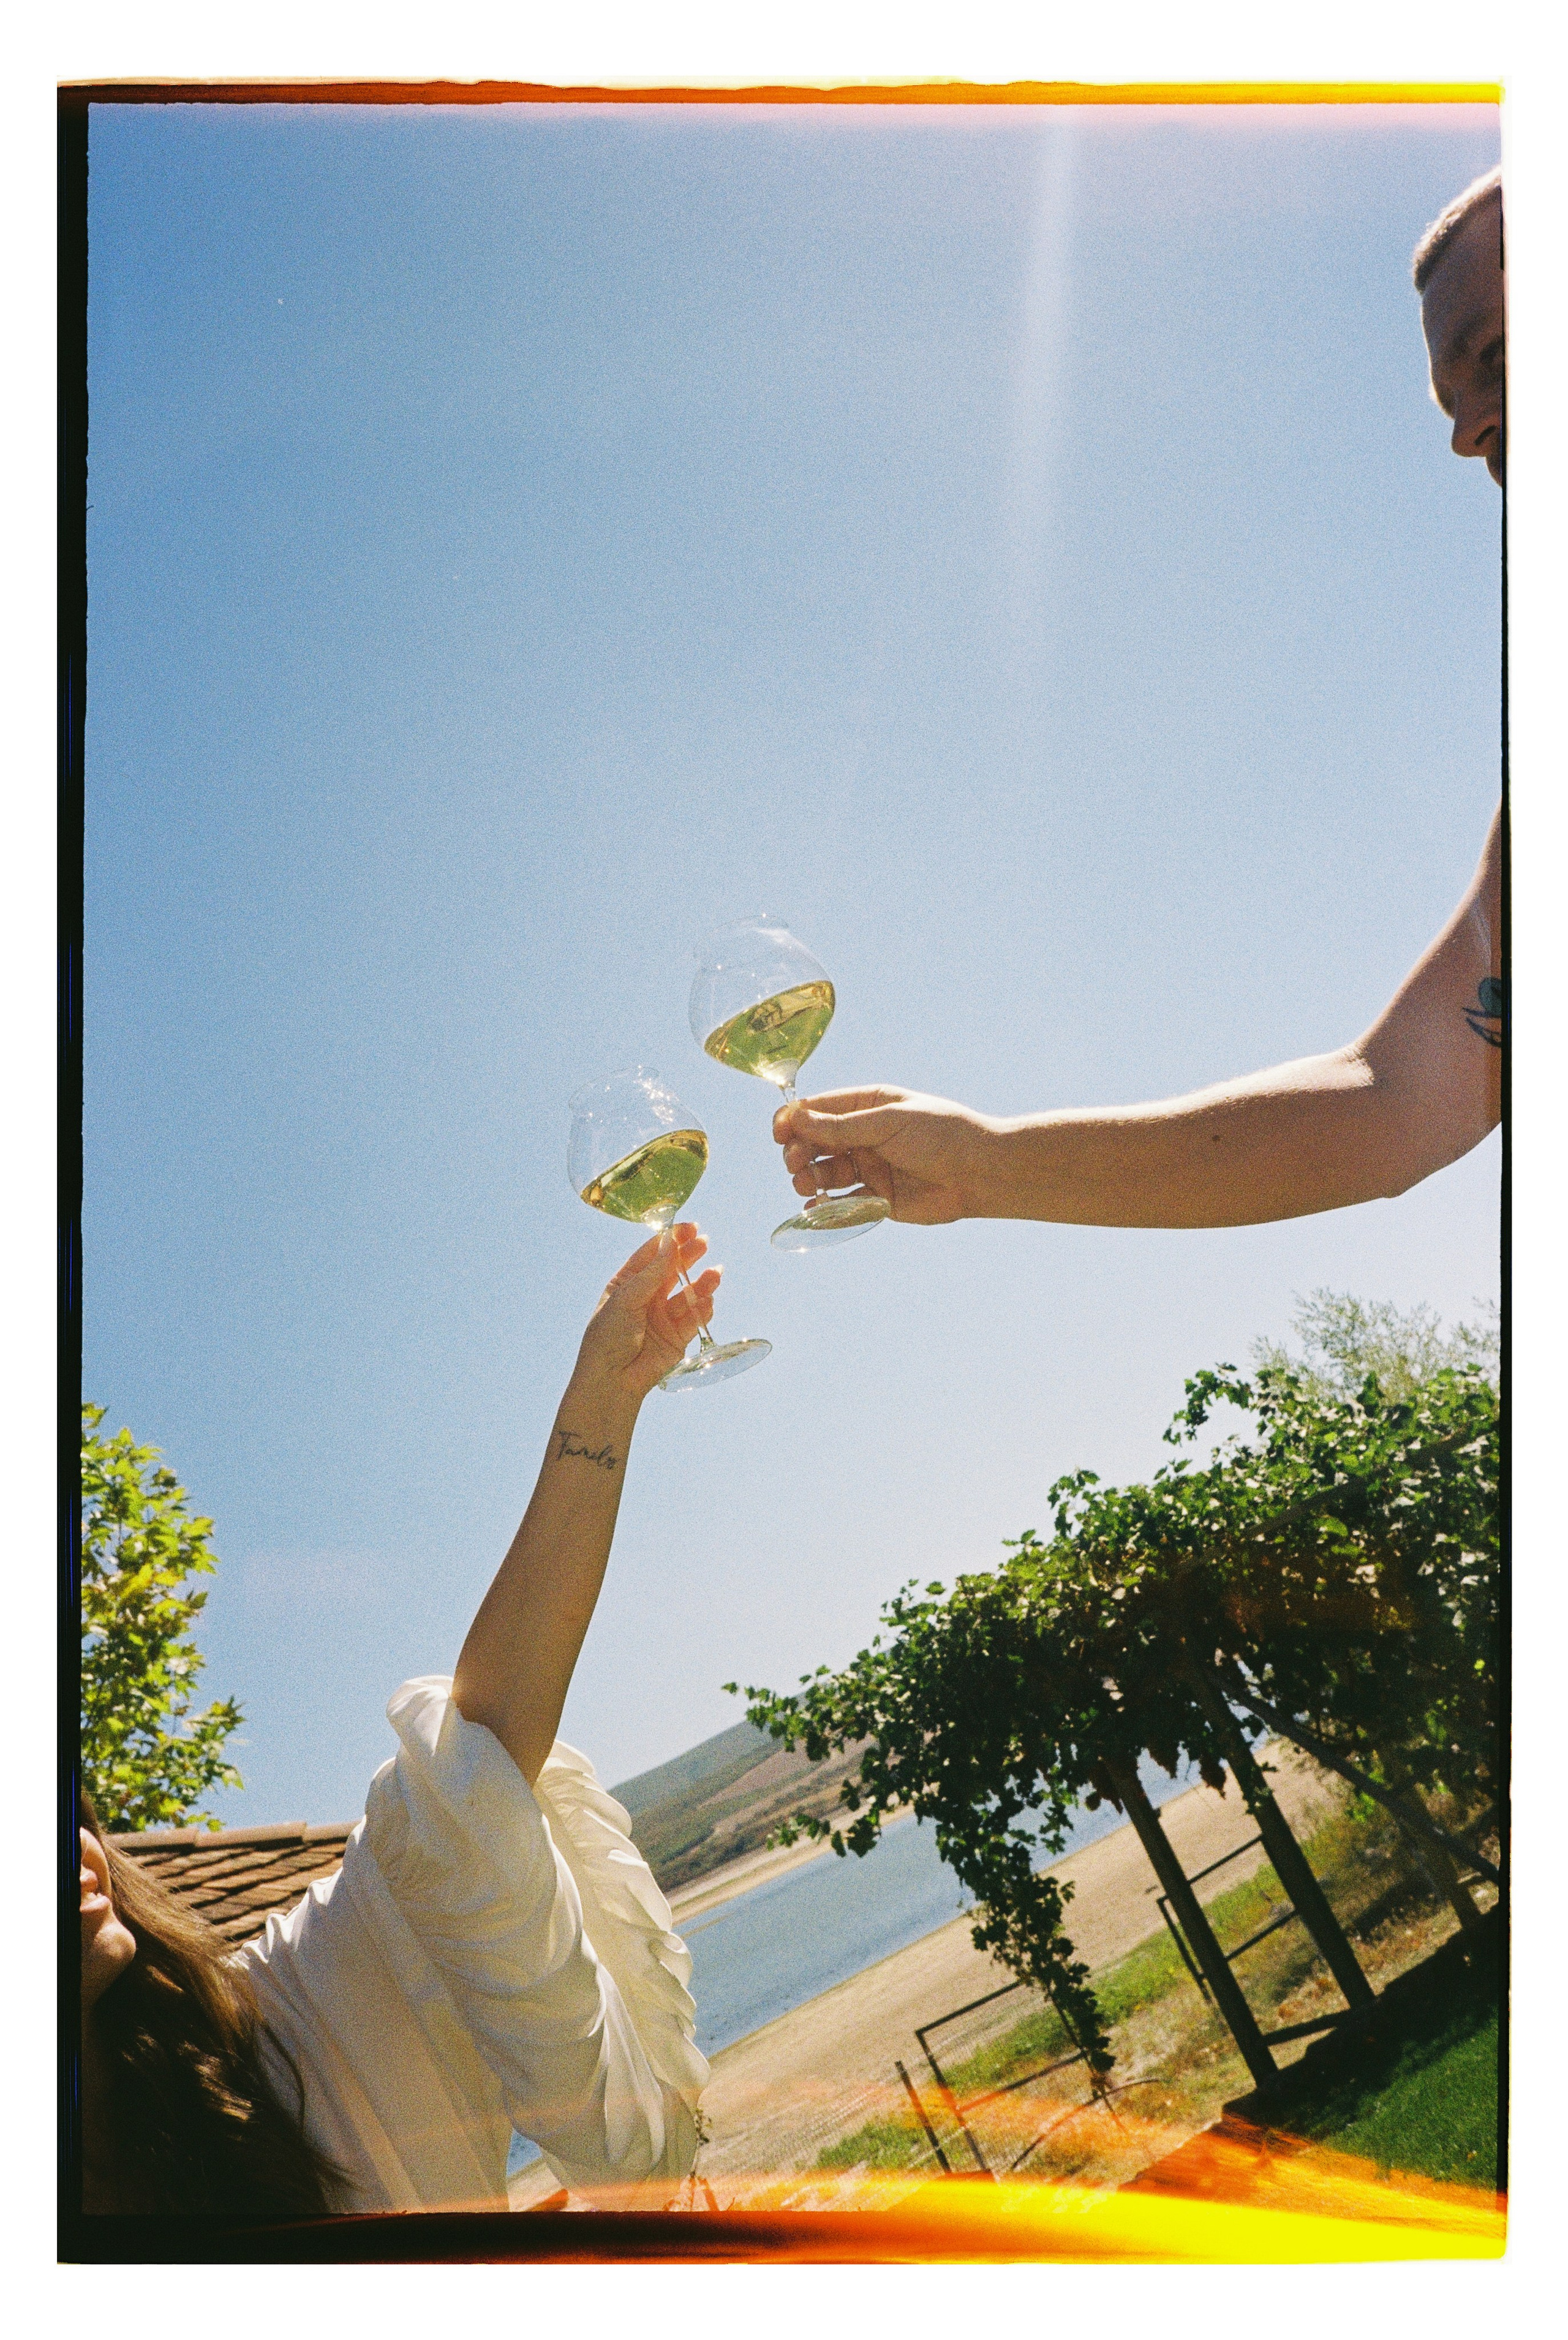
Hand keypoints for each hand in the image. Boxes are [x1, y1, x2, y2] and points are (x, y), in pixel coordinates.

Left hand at [573, 1224, 720, 1403]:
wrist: (611, 1380)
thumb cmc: (607, 1337)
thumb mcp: (626, 1298)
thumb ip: (652, 1273)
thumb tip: (671, 1244)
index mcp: (626, 1284)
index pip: (651, 1255)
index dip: (669, 1240)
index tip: (688, 1227)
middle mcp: (646, 1298)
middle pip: (672, 1270)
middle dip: (688, 1256)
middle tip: (705, 1242)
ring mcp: (662, 1317)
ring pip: (687, 1293)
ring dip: (701, 1282)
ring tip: (716, 1273)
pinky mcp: (676, 1337)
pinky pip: (694, 1317)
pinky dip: (704, 1308)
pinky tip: (709, 1299)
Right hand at [772, 1087, 995, 1225]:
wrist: (980, 1172)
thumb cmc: (940, 1134)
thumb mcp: (888, 1121)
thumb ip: (842, 1126)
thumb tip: (797, 1118)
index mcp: (867, 1106)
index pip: (818, 1109)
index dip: (794, 1120)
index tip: (780, 1133)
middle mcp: (864, 1136)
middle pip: (814, 1143)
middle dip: (798, 1151)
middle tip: (795, 1163)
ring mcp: (869, 1167)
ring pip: (824, 1173)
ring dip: (808, 1178)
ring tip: (806, 1184)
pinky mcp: (877, 1199)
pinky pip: (842, 1204)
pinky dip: (824, 1208)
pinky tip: (814, 1209)